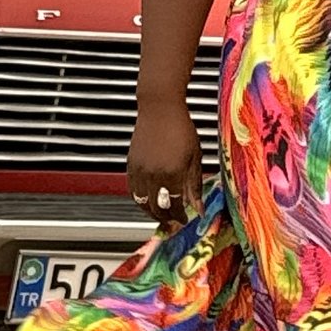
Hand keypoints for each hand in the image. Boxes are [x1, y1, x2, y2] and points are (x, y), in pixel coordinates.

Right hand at [128, 105, 205, 224]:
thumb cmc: (180, 127)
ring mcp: (139, 170)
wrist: (160, 108)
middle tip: (173, 222)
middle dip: (166, 218)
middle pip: (157, 208)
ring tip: (160, 214)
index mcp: (172, 173)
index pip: (174, 206)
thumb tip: (199, 207)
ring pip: (141, 202)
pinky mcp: (130, 165)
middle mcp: (153, 174)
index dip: (179, 216)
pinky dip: (140, 200)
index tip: (185, 220)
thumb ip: (194, 185)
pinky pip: (132, 190)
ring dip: (151, 212)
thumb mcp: (194, 157)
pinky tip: (148, 200)